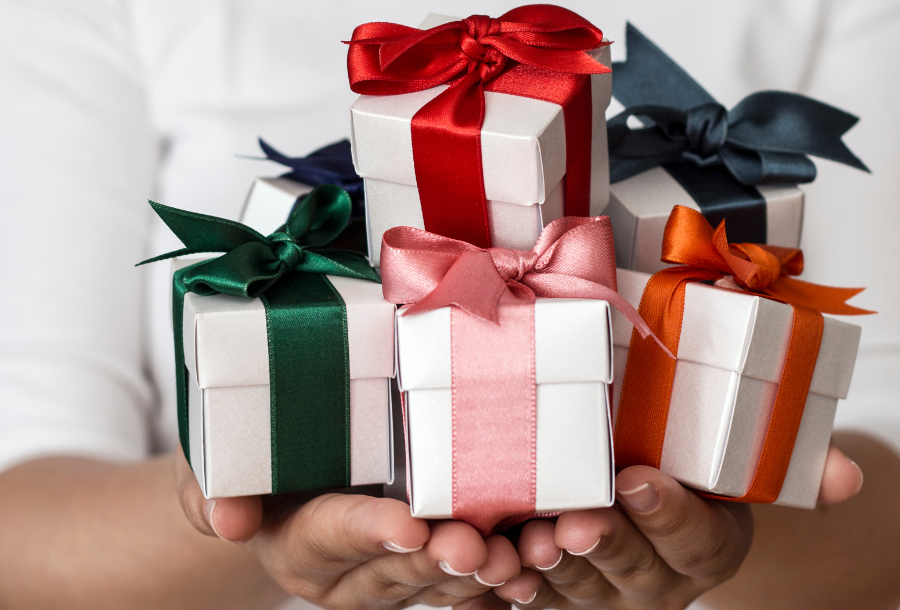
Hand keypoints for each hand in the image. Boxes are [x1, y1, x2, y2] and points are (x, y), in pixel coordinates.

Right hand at [174, 447, 519, 608]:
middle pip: (396, 568)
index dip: (370, 532)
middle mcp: (348, 574)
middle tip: (477, 546)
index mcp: (299, 543)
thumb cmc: (258, 464)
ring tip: (518, 559)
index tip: (408, 525)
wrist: (286, 488)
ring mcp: (391, 576)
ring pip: (438, 580)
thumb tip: (227, 518)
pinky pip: (466, 582)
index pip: (334, 535)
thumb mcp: (218, 464)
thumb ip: (215, 488)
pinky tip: (536, 567)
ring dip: (480, 574)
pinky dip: (501, 578)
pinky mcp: (427, 567)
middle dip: (437, 559)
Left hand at [492, 442, 862, 608]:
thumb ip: (789, 463)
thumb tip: (851, 475)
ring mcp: (605, 593)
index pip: (697, 539)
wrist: (649, 502)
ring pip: (577, 588)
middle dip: (606, 545)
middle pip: (633, 568)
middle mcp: (660, 581)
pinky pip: (534, 598)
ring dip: (551, 569)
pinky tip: (496, 567)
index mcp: (709, 546)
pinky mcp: (557, 595)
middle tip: (579, 521)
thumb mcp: (738, 461)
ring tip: (530, 541)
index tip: (639, 480)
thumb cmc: (692, 469)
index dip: (670, 514)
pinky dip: (512, 585)